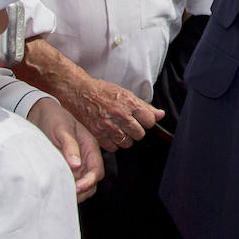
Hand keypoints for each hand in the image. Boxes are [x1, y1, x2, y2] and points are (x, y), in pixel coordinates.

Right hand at [13, 36, 163, 150]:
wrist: (77, 90)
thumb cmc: (101, 90)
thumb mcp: (124, 93)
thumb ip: (144, 106)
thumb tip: (161, 115)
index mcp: (129, 102)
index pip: (149, 121)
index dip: (146, 121)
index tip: (140, 119)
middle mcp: (120, 114)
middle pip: (139, 134)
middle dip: (136, 131)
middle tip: (127, 124)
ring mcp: (109, 125)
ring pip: (127, 143)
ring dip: (125, 138)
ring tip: (117, 128)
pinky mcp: (98, 134)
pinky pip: (113, 147)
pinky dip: (112, 143)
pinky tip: (108, 133)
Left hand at [27, 98, 105, 201]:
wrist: (38, 113)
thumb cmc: (53, 117)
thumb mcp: (62, 129)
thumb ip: (70, 146)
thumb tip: (77, 165)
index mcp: (90, 147)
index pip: (97, 171)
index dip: (89, 182)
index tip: (77, 188)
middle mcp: (85, 158)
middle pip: (92, 182)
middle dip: (82, 191)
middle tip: (66, 193)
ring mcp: (76, 164)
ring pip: (82, 185)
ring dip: (74, 192)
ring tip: (60, 192)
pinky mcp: (65, 167)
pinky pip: (70, 182)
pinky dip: (66, 187)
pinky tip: (56, 188)